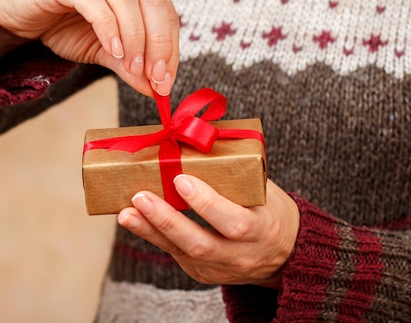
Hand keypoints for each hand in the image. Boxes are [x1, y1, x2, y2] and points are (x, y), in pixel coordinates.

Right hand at [0, 0, 178, 95]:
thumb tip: (156, 90)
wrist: (22, 14)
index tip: (166, 80)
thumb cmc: (66, 25)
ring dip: (134, 36)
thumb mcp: (105, 51)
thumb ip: (131, 65)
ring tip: (133, 66)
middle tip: (155, 76)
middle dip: (159, 42)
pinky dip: (107, 26)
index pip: (165, 10)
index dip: (171, 46)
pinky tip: (111, 50)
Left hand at [117, 175, 299, 288]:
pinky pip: (175, 255)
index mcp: (262, 229)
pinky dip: (153, 236)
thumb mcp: (263, 190)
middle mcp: (241, 254)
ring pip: (182, 253)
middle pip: (200, 244)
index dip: (206, 203)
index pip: (233, 221)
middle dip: (167, 221)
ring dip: (151, 231)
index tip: (180, 180)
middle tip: (141, 197)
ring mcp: (220, 268)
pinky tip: (134, 220)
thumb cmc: (269, 209)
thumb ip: (234, 172)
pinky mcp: (203, 273)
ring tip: (126, 212)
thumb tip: (195, 137)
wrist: (284, 253)